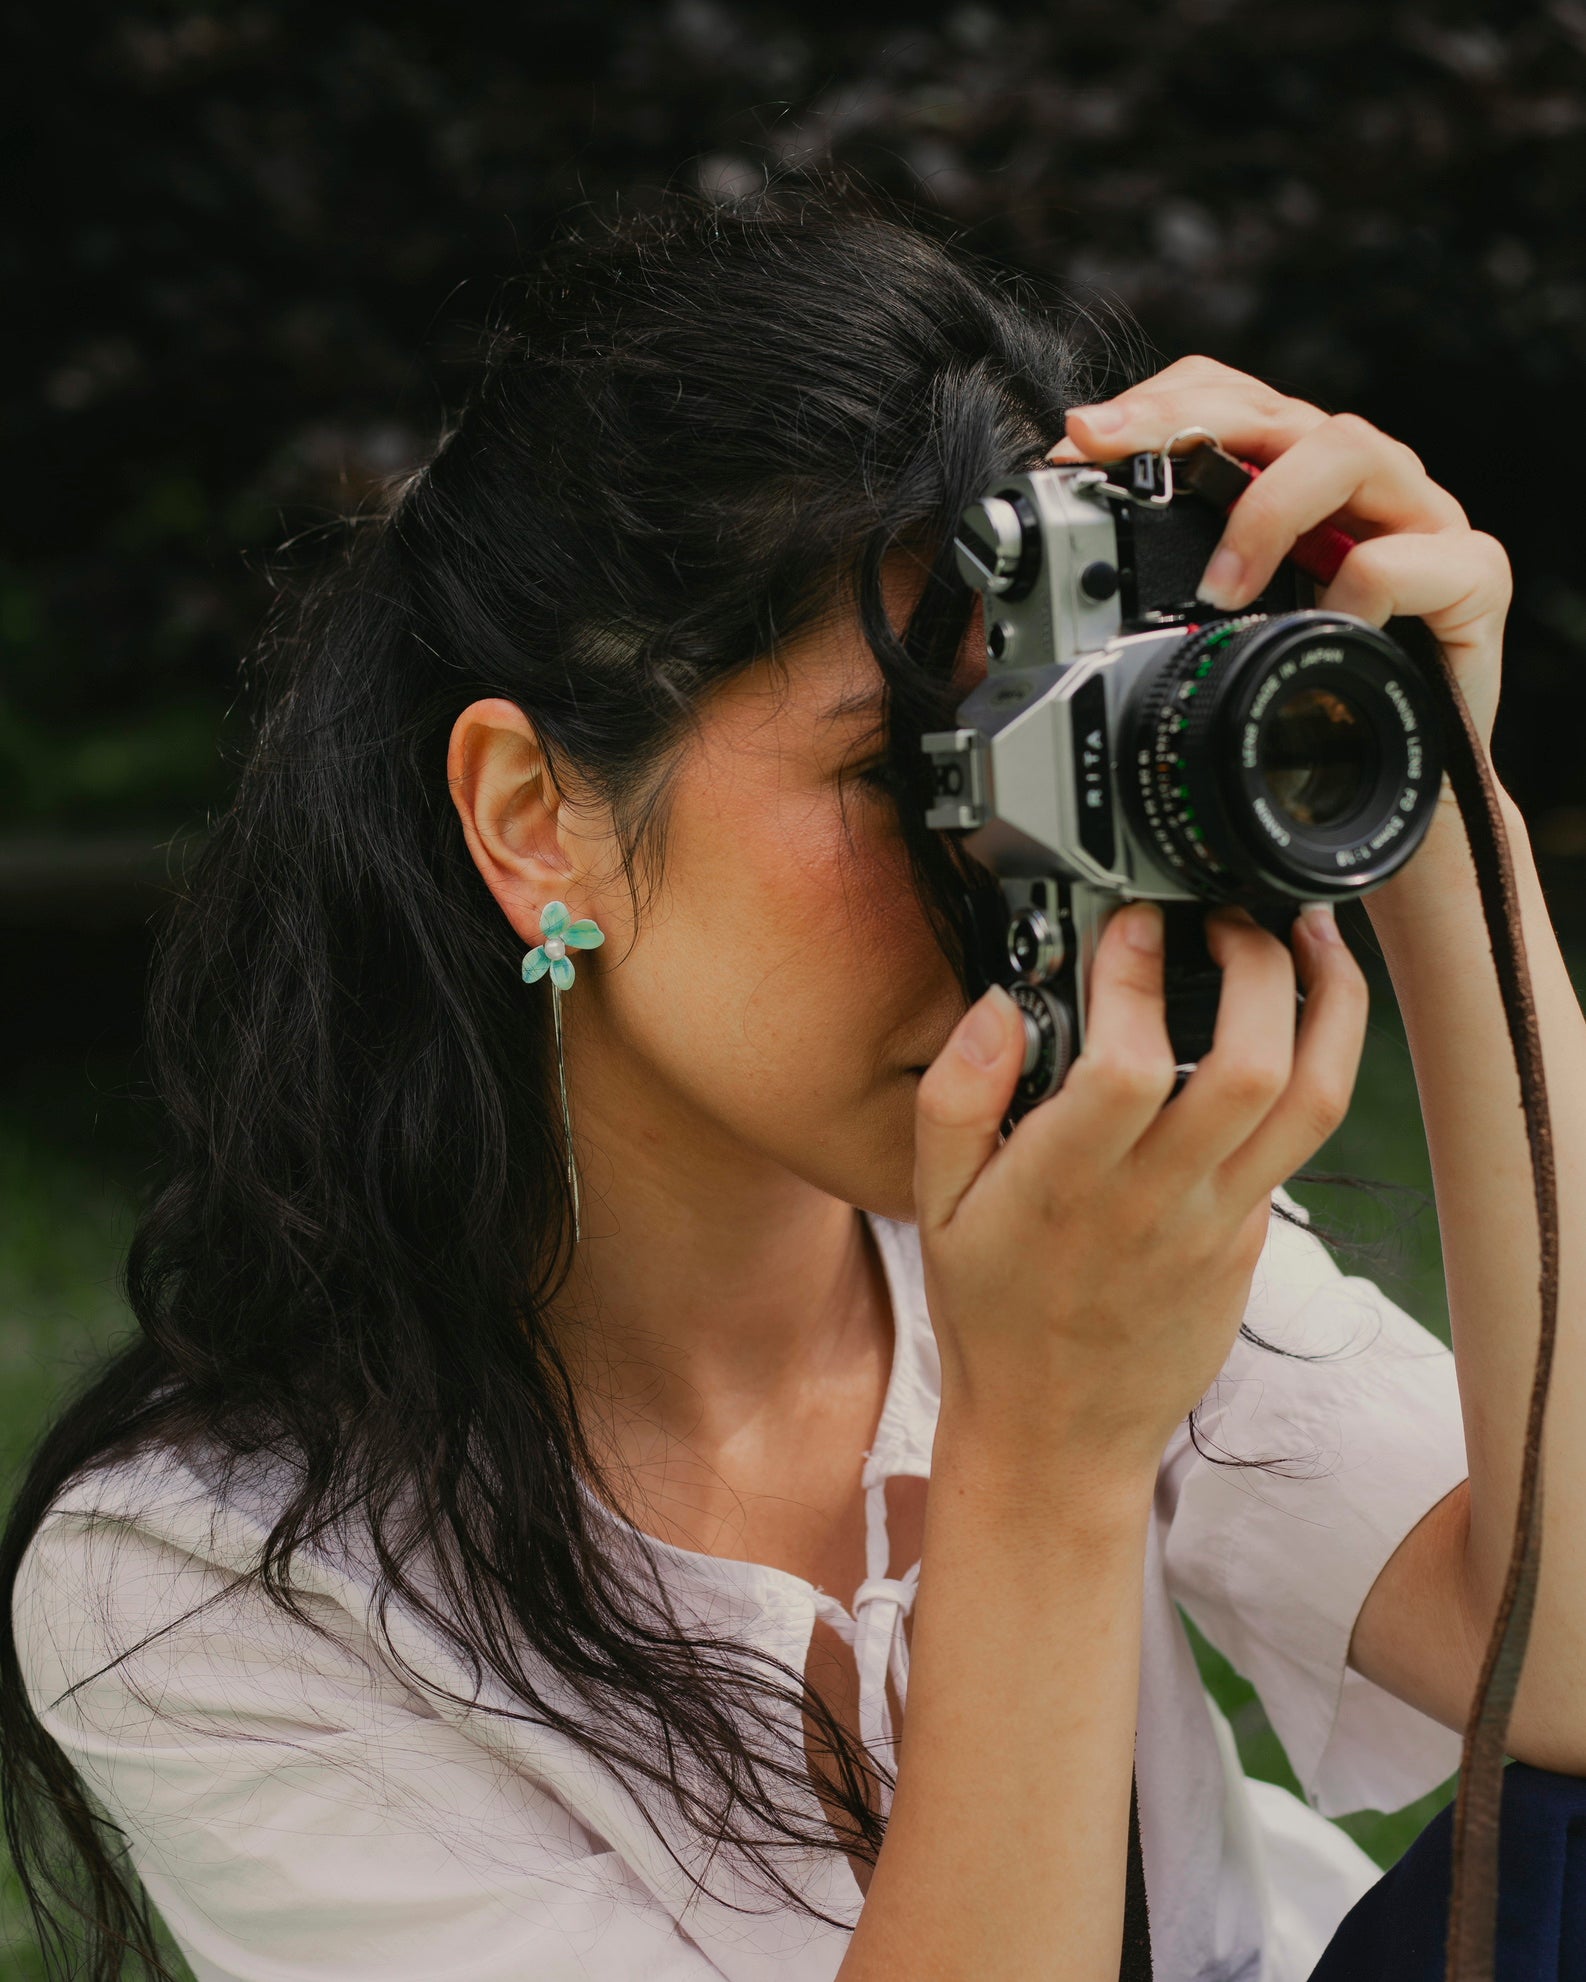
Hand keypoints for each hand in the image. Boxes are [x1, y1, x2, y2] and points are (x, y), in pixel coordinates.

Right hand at [912, 897, 1367, 1478]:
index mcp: (1068, 1182)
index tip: (1133, 920)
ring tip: (1310, 938)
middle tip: (1230, 914)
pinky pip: (1301, 1139)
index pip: (1126, 1062)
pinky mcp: (1252, 1238)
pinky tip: (1292, 1017)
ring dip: (1328, 1004)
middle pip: (1252, 1066)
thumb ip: (955, 1097)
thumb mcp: (933, 1205)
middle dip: (1257, 964)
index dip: (1135, 976)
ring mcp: (1219, 1220)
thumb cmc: (992, 1315)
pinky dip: (1313, 1060)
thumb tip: (997, 1007)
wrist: (1058, 1435)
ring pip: (1312, 1100)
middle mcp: (1157, 1198)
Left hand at [1046, 356, 1512, 765]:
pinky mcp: (1474, 574)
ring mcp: (1421, 519)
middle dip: (1184, 421)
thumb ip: (1170, 586)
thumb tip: (1062, 567)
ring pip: (1346, 449)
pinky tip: (1324, 626)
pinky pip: (1412, 556)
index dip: (1154, 407)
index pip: (1228, 399)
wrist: (1404, 782)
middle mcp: (1360, 482)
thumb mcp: (1226, 636)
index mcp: (1297, 480)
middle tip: (1110, 454)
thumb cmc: (1310, 698)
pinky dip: (1360, 586)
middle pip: (1275, 408)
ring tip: (1217, 586)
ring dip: (1265, 508)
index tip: (1079, 443)